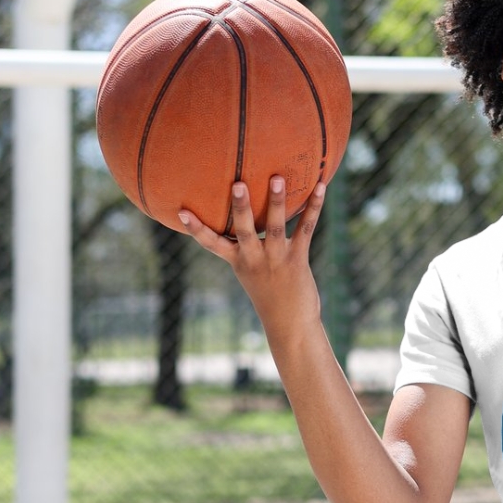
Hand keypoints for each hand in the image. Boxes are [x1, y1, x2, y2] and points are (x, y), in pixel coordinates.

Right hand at [178, 176, 325, 335]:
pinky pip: (306, 229)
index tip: (181, 211)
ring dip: (277, 201)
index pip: (212, 243)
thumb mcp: (252, 273)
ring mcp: (276, 258)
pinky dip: (314, 207)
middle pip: (244, 229)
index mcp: (239, 261)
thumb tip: (250, 218)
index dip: (196, 229)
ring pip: (274, 227)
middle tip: (237, 183)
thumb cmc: (270, 295)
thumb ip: (249, 249)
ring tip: (278, 178)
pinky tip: (321, 186)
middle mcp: (254, 259)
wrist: (290, 324)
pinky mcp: (298, 259)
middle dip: (240, 207)